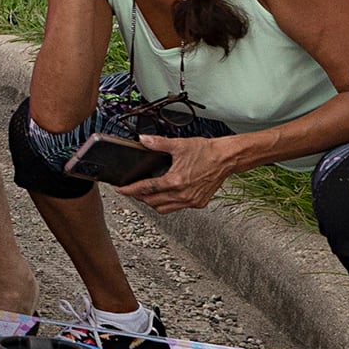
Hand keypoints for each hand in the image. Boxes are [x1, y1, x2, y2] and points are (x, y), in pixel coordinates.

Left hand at [122, 134, 242, 212]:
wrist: (227, 158)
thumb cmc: (206, 151)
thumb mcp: (179, 145)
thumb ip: (158, 144)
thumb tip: (143, 140)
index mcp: (175, 181)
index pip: (146, 189)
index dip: (130, 190)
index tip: (121, 190)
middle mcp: (182, 194)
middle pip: (152, 202)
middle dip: (139, 197)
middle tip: (132, 190)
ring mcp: (191, 201)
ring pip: (164, 209)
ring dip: (153, 203)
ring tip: (147, 194)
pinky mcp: (199, 203)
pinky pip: (178, 208)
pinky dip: (169, 203)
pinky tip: (167, 195)